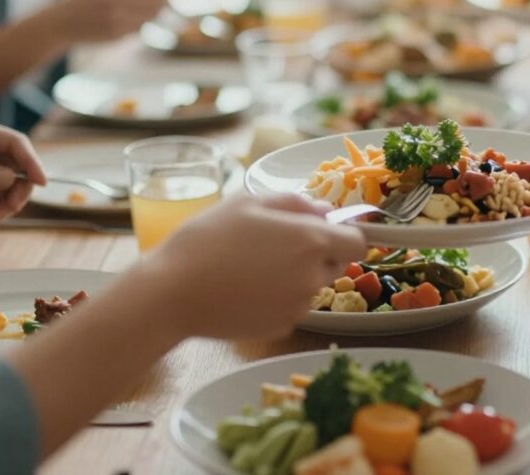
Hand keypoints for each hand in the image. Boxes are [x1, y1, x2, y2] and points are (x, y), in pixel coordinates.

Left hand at [0, 115, 45, 224]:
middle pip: (20, 165)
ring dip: (9, 203)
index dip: (31, 161)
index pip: (14, 142)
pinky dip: (0, 209)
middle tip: (9, 208)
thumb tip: (9, 177)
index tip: (40, 182)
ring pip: (16, 184)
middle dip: (18, 189)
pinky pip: (5, 197)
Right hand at [52, 0, 168, 42]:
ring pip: (151, 16)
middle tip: (152, 7)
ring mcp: (114, 14)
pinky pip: (140, 29)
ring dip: (149, 17)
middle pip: (159, 0)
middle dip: (161, 5)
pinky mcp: (115, 32)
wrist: (62, 21)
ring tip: (133, 14)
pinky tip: (123, 24)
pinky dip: (138, 27)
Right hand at [151, 194, 365, 340]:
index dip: (344, 234)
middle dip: (317, 254)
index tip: (323, 231)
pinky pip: (291, 307)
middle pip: (335, 264)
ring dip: (296, 276)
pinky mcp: (281, 327)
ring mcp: (299, 306)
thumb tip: (324, 210)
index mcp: (311, 241)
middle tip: (277, 246)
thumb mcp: (249, 201)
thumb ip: (295, 202)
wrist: (172, 293)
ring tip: (254, 267)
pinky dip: (278, 298)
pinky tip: (246, 290)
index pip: (357, 242)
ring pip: (312, 286)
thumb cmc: (208, 239)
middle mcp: (312, 276)